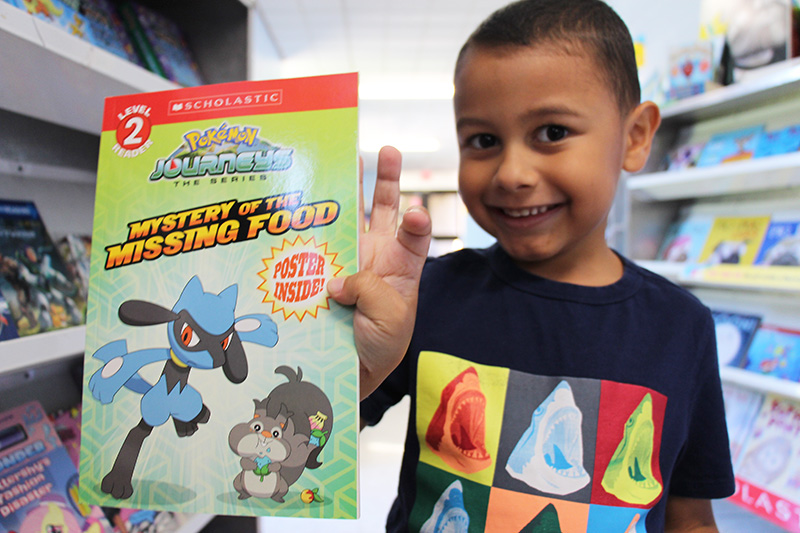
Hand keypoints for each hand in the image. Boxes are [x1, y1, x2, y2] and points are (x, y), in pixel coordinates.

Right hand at [327, 146, 430, 399]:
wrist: (351, 372)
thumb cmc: (382, 345)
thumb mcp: (390, 319)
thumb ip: (370, 289)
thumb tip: (335, 278)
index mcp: (403, 266)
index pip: (414, 235)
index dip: (416, 220)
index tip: (415, 213)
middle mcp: (375, 256)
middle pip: (383, 211)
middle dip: (385, 180)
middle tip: (388, 150)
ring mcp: (346, 261)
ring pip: (346, 218)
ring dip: (344, 189)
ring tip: (342, 156)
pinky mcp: (320, 272)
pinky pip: (314, 246)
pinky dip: (307, 226)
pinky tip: (299, 204)